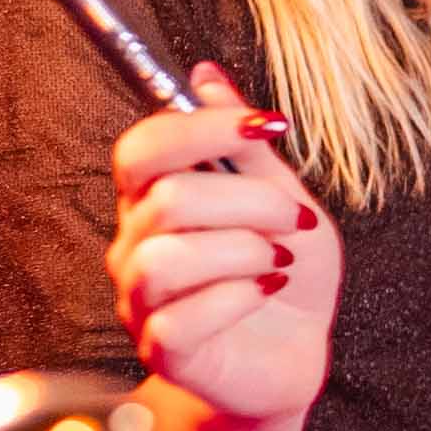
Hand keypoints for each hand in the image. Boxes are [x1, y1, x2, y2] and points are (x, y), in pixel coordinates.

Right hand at [107, 62, 334, 430]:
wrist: (291, 354)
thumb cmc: (283, 273)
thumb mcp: (282, 199)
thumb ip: (244, 147)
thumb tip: (206, 76)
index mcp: (155, 198)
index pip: (142, 148)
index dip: (201, 127)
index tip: (270, 125)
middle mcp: (134, 245)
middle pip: (168, 198)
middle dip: (252, 201)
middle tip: (296, 219)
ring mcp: (141, 300)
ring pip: (168, 256)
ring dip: (244, 251)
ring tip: (278, 262)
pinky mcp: (162, 349)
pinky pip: (185, 315)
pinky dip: (240, 298)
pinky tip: (265, 294)